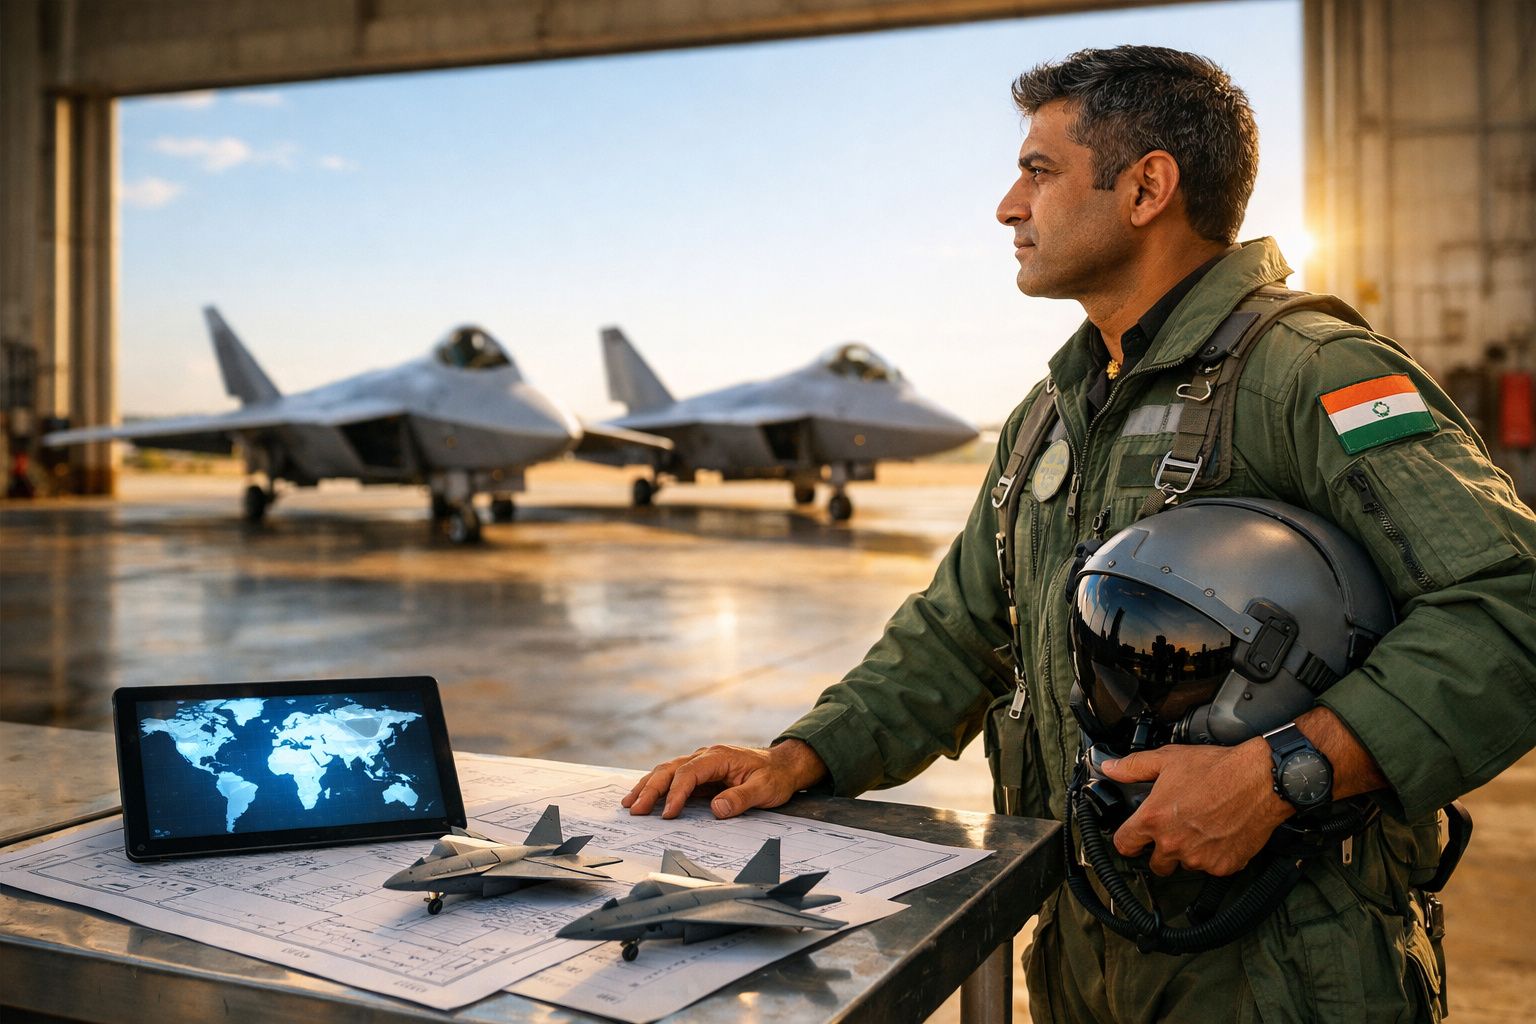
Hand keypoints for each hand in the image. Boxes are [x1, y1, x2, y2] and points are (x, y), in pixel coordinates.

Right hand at [621, 739, 827, 819]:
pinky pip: (673, 778)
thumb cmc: (774, 777)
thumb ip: (741, 798)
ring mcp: (700, 763)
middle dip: (650, 789)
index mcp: (719, 757)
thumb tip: (716, 809)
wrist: (782, 765)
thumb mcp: (764, 789)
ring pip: (667, 771)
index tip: (667, 814)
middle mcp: (705, 756)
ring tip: (629, 804)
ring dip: (647, 786)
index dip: (676, 793)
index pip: (689, 773)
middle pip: (670, 769)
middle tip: (634, 810)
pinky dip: (656, 786)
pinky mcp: (700, 773)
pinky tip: (643, 797)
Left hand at [1100, 739, 1291, 876]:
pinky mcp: (1223, 866)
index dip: (1127, 841)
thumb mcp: (1169, 759)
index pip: (1124, 845)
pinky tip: (1220, 833)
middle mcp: (1173, 843)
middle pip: (1155, 864)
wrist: (1261, 781)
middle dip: (1160, 850)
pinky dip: (1214, 856)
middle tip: (1174, 831)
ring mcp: (1199, 858)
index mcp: (1154, 819)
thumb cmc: (1217, 769)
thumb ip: (1134, 767)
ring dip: (1189, 852)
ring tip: (1201, 827)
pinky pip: (1212, 867)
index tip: (1133, 839)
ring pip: (1185, 865)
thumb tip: (1111, 768)